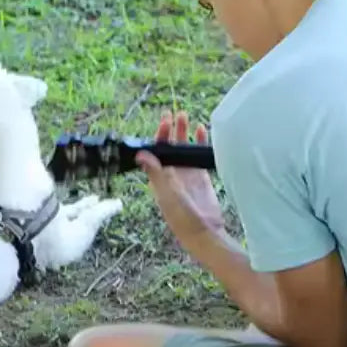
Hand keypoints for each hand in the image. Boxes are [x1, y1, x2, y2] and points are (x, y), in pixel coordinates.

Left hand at [136, 110, 224, 250]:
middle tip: (173, 114)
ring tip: (185, 116)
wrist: (205, 232)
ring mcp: (186, 176)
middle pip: (169, 148)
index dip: (159, 138)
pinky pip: (197, 157)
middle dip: (170, 131)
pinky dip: (198, 143)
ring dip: (183, 134)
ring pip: (183, 150)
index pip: (157, 153)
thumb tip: (141, 154)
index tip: (164, 123)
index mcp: (159, 179)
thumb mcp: (168, 194)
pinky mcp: (201, 178)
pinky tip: (200, 131)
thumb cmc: (183, 217)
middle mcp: (171, 176)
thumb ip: (156, 173)